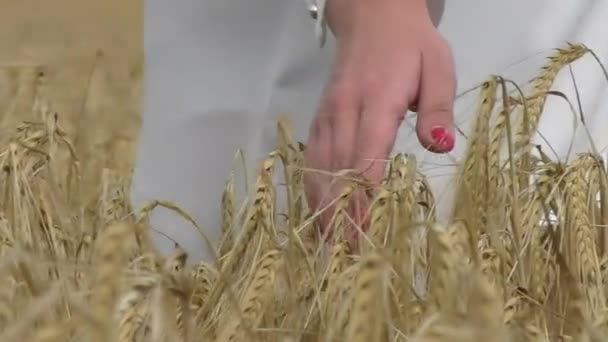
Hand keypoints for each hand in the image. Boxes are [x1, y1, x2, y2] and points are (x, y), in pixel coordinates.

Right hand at [303, 0, 455, 244]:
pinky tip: (316, 209)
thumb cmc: (411, 46)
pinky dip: (312, 185)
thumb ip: (436, 107)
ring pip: (320, 167)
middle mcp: (345, 111)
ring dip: (324, 206)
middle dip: (342, 213)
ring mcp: (328, 115)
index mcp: (376, 101)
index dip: (364, 195)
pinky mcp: (321, 118)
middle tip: (347, 253)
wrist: (373, 18)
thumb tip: (438, 145)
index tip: (366, 229)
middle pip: (339, 169)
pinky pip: (312, 156)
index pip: (366, 155)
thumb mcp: (437, 66)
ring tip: (328, 243)